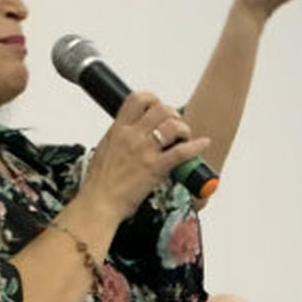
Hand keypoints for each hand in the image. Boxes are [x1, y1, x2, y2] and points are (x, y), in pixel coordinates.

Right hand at [80, 92, 211, 220]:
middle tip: (175, 125)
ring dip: (184, 129)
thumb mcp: (104, 149)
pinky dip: (196, 146)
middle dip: (173, 114)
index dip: (153, 98)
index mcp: (118, 129)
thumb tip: (130, 133)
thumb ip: (119, 137)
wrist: (98, 202)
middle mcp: (132, 136)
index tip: (158, 106)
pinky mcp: (155, 168)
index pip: (137, 99)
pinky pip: (181, 152)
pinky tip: (203, 144)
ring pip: (173, 126)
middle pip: (161, 109)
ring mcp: (145, 151)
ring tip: (184, 137)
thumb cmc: (99, 182)